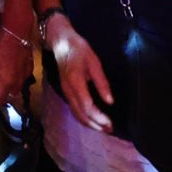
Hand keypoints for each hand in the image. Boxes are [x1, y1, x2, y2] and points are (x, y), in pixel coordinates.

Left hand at [0, 24, 27, 116]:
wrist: (18, 30)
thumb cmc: (1, 44)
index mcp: (7, 82)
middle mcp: (18, 81)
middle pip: (8, 95)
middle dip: (1, 97)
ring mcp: (25, 74)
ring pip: (16, 88)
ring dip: (9, 88)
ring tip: (1, 83)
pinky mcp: (29, 66)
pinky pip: (22, 78)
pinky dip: (16, 79)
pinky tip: (11, 71)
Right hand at [43, 14, 115, 130]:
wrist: (61, 42)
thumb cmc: (79, 49)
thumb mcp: (94, 62)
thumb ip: (101, 82)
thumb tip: (110, 101)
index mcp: (75, 81)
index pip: (86, 106)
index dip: (98, 117)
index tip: (110, 123)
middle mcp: (68, 90)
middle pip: (80, 114)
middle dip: (95, 124)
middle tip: (110, 129)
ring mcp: (66, 92)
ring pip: (76, 114)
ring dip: (90, 124)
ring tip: (104, 128)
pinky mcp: (66, 92)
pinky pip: (74, 110)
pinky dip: (84, 118)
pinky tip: (93, 120)